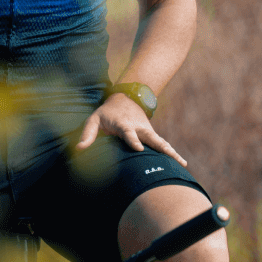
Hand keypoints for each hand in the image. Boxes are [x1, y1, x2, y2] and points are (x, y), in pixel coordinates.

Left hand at [74, 93, 188, 166]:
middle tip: (171, 157)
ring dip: (171, 152)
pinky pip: (162, 145)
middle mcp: (139, 128)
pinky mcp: (152, 136)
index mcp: (124, 124)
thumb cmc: (107, 113)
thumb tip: (79, 149)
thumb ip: (87, 133)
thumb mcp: (94, 119)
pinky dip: (172, 153)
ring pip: (161, 143)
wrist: (126, 98)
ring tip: (183, 164)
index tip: (139, 148)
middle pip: (152, 139)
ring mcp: (148, 132)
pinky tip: (182, 164)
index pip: (129, 133)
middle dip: (161, 148)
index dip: (133, 140)